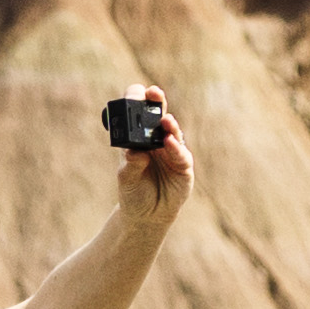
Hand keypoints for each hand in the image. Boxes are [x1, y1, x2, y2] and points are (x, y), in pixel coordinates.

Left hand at [109, 87, 195, 209]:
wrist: (146, 216)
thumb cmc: (134, 192)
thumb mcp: (126, 179)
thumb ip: (130, 164)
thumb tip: (134, 152)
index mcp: (139, 139)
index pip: (138, 115)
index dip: (137, 103)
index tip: (135, 93)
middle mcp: (157, 141)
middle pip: (158, 116)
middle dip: (156, 103)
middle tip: (153, 92)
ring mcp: (172, 151)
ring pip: (172, 133)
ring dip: (169, 125)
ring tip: (164, 120)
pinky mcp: (183, 166)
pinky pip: (181, 155)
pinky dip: (175, 148)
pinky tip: (169, 142)